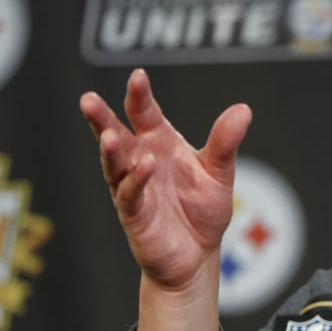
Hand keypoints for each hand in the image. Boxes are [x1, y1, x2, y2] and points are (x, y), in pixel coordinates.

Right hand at [80, 69, 251, 291]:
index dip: (139, 95)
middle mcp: (141, 161)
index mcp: (159, 144)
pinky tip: (144, 166)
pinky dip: (136, 180)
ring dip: (111, 151)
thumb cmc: (203, 210)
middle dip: (102, 119)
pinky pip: (130, 195)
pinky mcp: (135, 215)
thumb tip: (243, 109)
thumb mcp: (219, 172)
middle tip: (88, 99)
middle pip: (116, 135)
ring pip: (115, 165)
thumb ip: (226, 143)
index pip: (145, 114)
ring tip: (110, 135)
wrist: (198, 255)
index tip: (138, 75)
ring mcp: (134, 188)